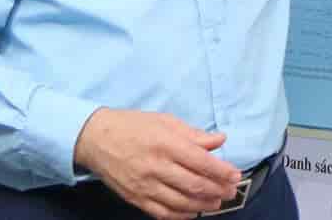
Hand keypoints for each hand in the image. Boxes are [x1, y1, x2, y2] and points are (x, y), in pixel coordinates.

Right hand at [75, 108, 242, 219]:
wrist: (95, 139)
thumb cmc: (134, 126)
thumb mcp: (166, 121)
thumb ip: (193, 134)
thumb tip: (219, 140)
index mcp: (166, 144)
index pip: (201, 162)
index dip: (221, 171)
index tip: (235, 175)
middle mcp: (156, 167)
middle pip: (193, 184)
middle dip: (217, 190)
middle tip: (230, 191)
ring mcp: (144, 185)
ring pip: (180, 202)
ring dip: (202, 205)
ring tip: (217, 203)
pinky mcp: (135, 198)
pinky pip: (161, 212)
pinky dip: (180, 215)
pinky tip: (193, 212)